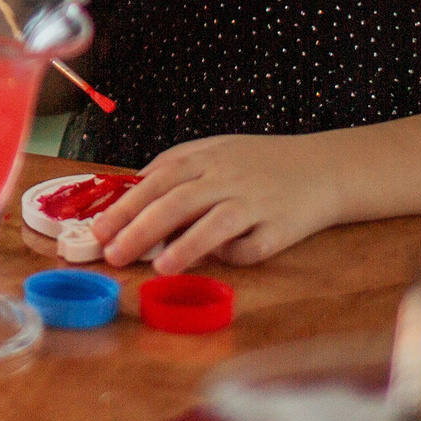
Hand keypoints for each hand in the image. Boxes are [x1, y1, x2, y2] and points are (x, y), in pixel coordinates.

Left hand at [90, 133, 339, 272]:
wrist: (323, 166)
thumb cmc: (258, 164)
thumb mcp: (215, 152)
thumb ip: (175, 170)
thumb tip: (129, 195)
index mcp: (206, 157)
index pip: (157, 179)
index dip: (125, 204)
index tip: (97, 229)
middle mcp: (228, 177)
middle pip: (177, 201)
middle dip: (140, 229)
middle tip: (112, 254)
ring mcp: (256, 202)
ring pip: (215, 224)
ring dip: (185, 246)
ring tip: (159, 268)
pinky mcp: (282, 228)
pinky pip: (253, 247)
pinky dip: (234, 256)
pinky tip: (217, 262)